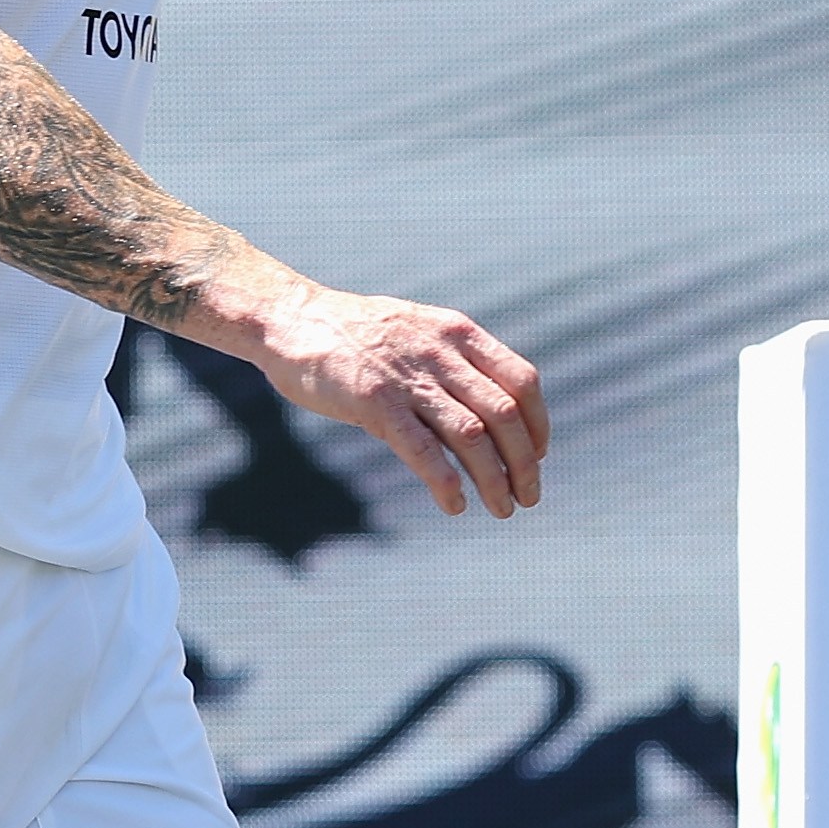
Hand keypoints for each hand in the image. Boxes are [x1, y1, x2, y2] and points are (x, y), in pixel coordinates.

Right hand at [236, 281, 547, 518]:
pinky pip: (423, 451)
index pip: (521, 381)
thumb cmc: (353, 332)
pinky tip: (453, 505)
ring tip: (501, 508)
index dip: (538, 424)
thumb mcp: (416, 330)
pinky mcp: (374, 403)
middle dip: (524, 463)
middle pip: (504, 414)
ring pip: (472, 437)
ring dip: (495, 480)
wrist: (290, 319)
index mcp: (456, 332)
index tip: (537, 454)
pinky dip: (446, 483)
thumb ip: (452, 360)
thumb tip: (488, 407)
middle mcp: (439, 352)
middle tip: (527, 496)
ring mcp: (407, 378)